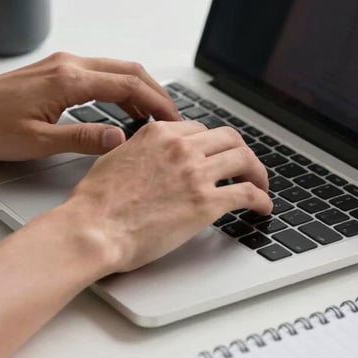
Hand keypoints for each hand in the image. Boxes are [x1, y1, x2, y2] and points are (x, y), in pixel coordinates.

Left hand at [0, 52, 180, 160]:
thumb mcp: (37, 142)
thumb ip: (83, 139)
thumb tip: (120, 138)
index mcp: (69, 80)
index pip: (128, 86)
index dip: (156, 103)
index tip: (173, 120)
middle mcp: (70, 64)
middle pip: (129, 71)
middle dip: (155, 93)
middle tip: (173, 118)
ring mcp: (63, 64)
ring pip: (116, 69)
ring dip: (139, 89)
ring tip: (154, 117)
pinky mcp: (56, 70)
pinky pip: (101, 73)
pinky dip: (121, 87)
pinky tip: (124, 108)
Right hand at [64, 120, 271, 273]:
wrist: (94, 228)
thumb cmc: (96, 202)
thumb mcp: (115, 158)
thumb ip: (139, 150)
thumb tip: (148, 156)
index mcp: (159, 134)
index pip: (199, 129)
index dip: (212, 143)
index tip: (216, 154)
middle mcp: (181, 147)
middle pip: (228, 138)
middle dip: (241, 151)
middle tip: (245, 165)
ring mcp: (196, 174)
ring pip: (243, 159)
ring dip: (257, 172)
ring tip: (260, 184)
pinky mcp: (206, 203)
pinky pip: (247, 194)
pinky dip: (261, 199)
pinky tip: (263, 206)